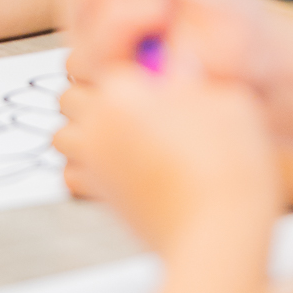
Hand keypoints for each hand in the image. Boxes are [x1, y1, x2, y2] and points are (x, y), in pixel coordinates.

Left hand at [55, 63, 281, 253]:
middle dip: (95, 94)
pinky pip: (71, 173)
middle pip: (71, 94)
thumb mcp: (226, 96)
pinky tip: (119, 166)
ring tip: (125, 132)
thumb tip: (172, 61)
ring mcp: (94, 162)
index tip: (148, 68)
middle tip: (135, 99)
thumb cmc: (229, 165)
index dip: (124, 62)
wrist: (219, 234)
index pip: (97, 58)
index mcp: (123, 91)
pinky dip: (84, 168)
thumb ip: (191, 69)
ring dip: (85, 131)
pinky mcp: (99, 196)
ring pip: (63, 134)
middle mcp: (97, 124)